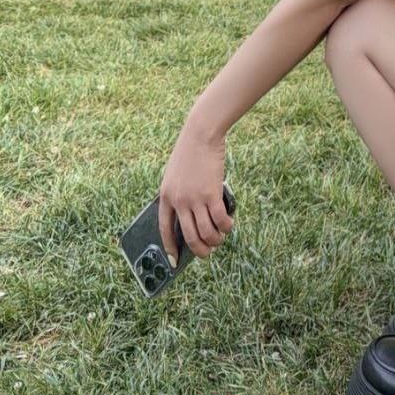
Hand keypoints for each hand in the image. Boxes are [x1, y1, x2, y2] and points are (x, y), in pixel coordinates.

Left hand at [158, 125, 233, 262]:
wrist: (201, 134)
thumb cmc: (190, 151)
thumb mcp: (175, 175)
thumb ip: (179, 194)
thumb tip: (190, 214)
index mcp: (166, 196)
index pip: (165, 229)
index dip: (170, 247)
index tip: (174, 260)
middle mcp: (178, 201)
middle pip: (189, 236)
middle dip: (199, 250)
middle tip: (208, 252)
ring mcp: (194, 198)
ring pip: (205, 232)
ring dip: (215, 240)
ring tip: (220, 238)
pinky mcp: (211, 193)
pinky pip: (219, 219)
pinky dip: (226, 226)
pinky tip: (229, 225)